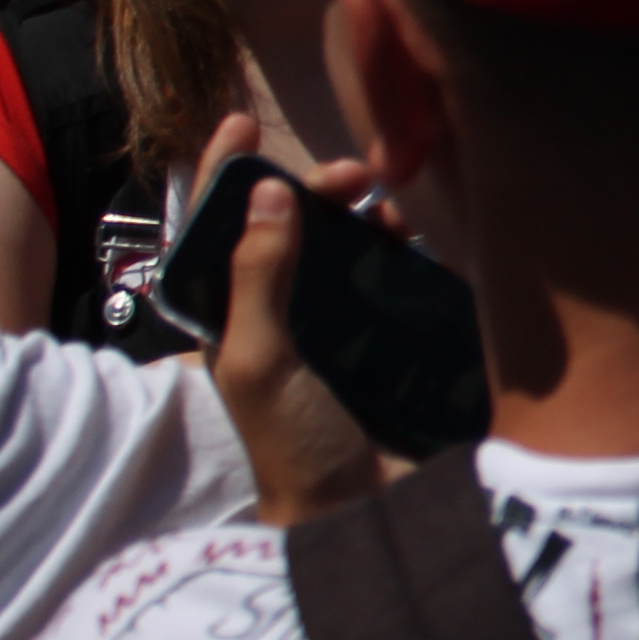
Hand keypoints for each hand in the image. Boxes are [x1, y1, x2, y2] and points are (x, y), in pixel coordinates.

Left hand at [188, 114, 389, 526]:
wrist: (357, 518)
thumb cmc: (290, 444)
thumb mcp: (257, 360)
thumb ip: (258, 279)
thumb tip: (272, 193)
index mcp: (231, 319)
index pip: (216, 231)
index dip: (224, 173)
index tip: (244, 121)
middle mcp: (280, 315)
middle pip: (288, 228)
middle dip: (316, 188)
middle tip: (358, 171)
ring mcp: (335, 330)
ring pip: (342, 248)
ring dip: (364, 218)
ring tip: (394, 208)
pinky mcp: (386, 347)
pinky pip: (391, 282)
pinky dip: (404, 254)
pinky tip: (422, 242)